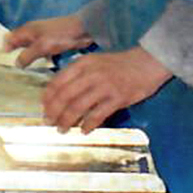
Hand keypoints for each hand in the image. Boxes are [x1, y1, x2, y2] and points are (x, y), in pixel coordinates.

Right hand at [5, 15, 93, 66]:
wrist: (83, 30)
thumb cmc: (60, 35)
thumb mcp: (41, 46)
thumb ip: (27, 55)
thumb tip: (16, 64)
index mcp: (27, 30)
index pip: (9, 38)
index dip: (5, 48)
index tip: (3, 61)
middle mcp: (33, 32)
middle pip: (19, 43)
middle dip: (15, 54)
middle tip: (12, 70)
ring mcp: (43, 37)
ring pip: (30, 49)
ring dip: (27, 58)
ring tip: (24, 72)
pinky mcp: (52, 43)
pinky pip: (41, 52)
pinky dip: (39, 58)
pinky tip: (40, 67)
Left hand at [40, 48, 171, 131]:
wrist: (149, 62)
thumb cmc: (121, 64)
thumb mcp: (96, 62)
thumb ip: (79, 74)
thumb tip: (61, 93)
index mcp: (83, 63)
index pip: (57, 82)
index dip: (48, 98)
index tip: (44, 108)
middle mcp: (91, 74)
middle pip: (65, 96)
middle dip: (54, 112)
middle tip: (49, 122)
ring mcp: (105, 86)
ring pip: (78, 107)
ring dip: (67, 120)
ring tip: (62, 129)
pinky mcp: (118, 98)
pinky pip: (98, 115)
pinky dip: (88, 125)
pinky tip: (84, 130)